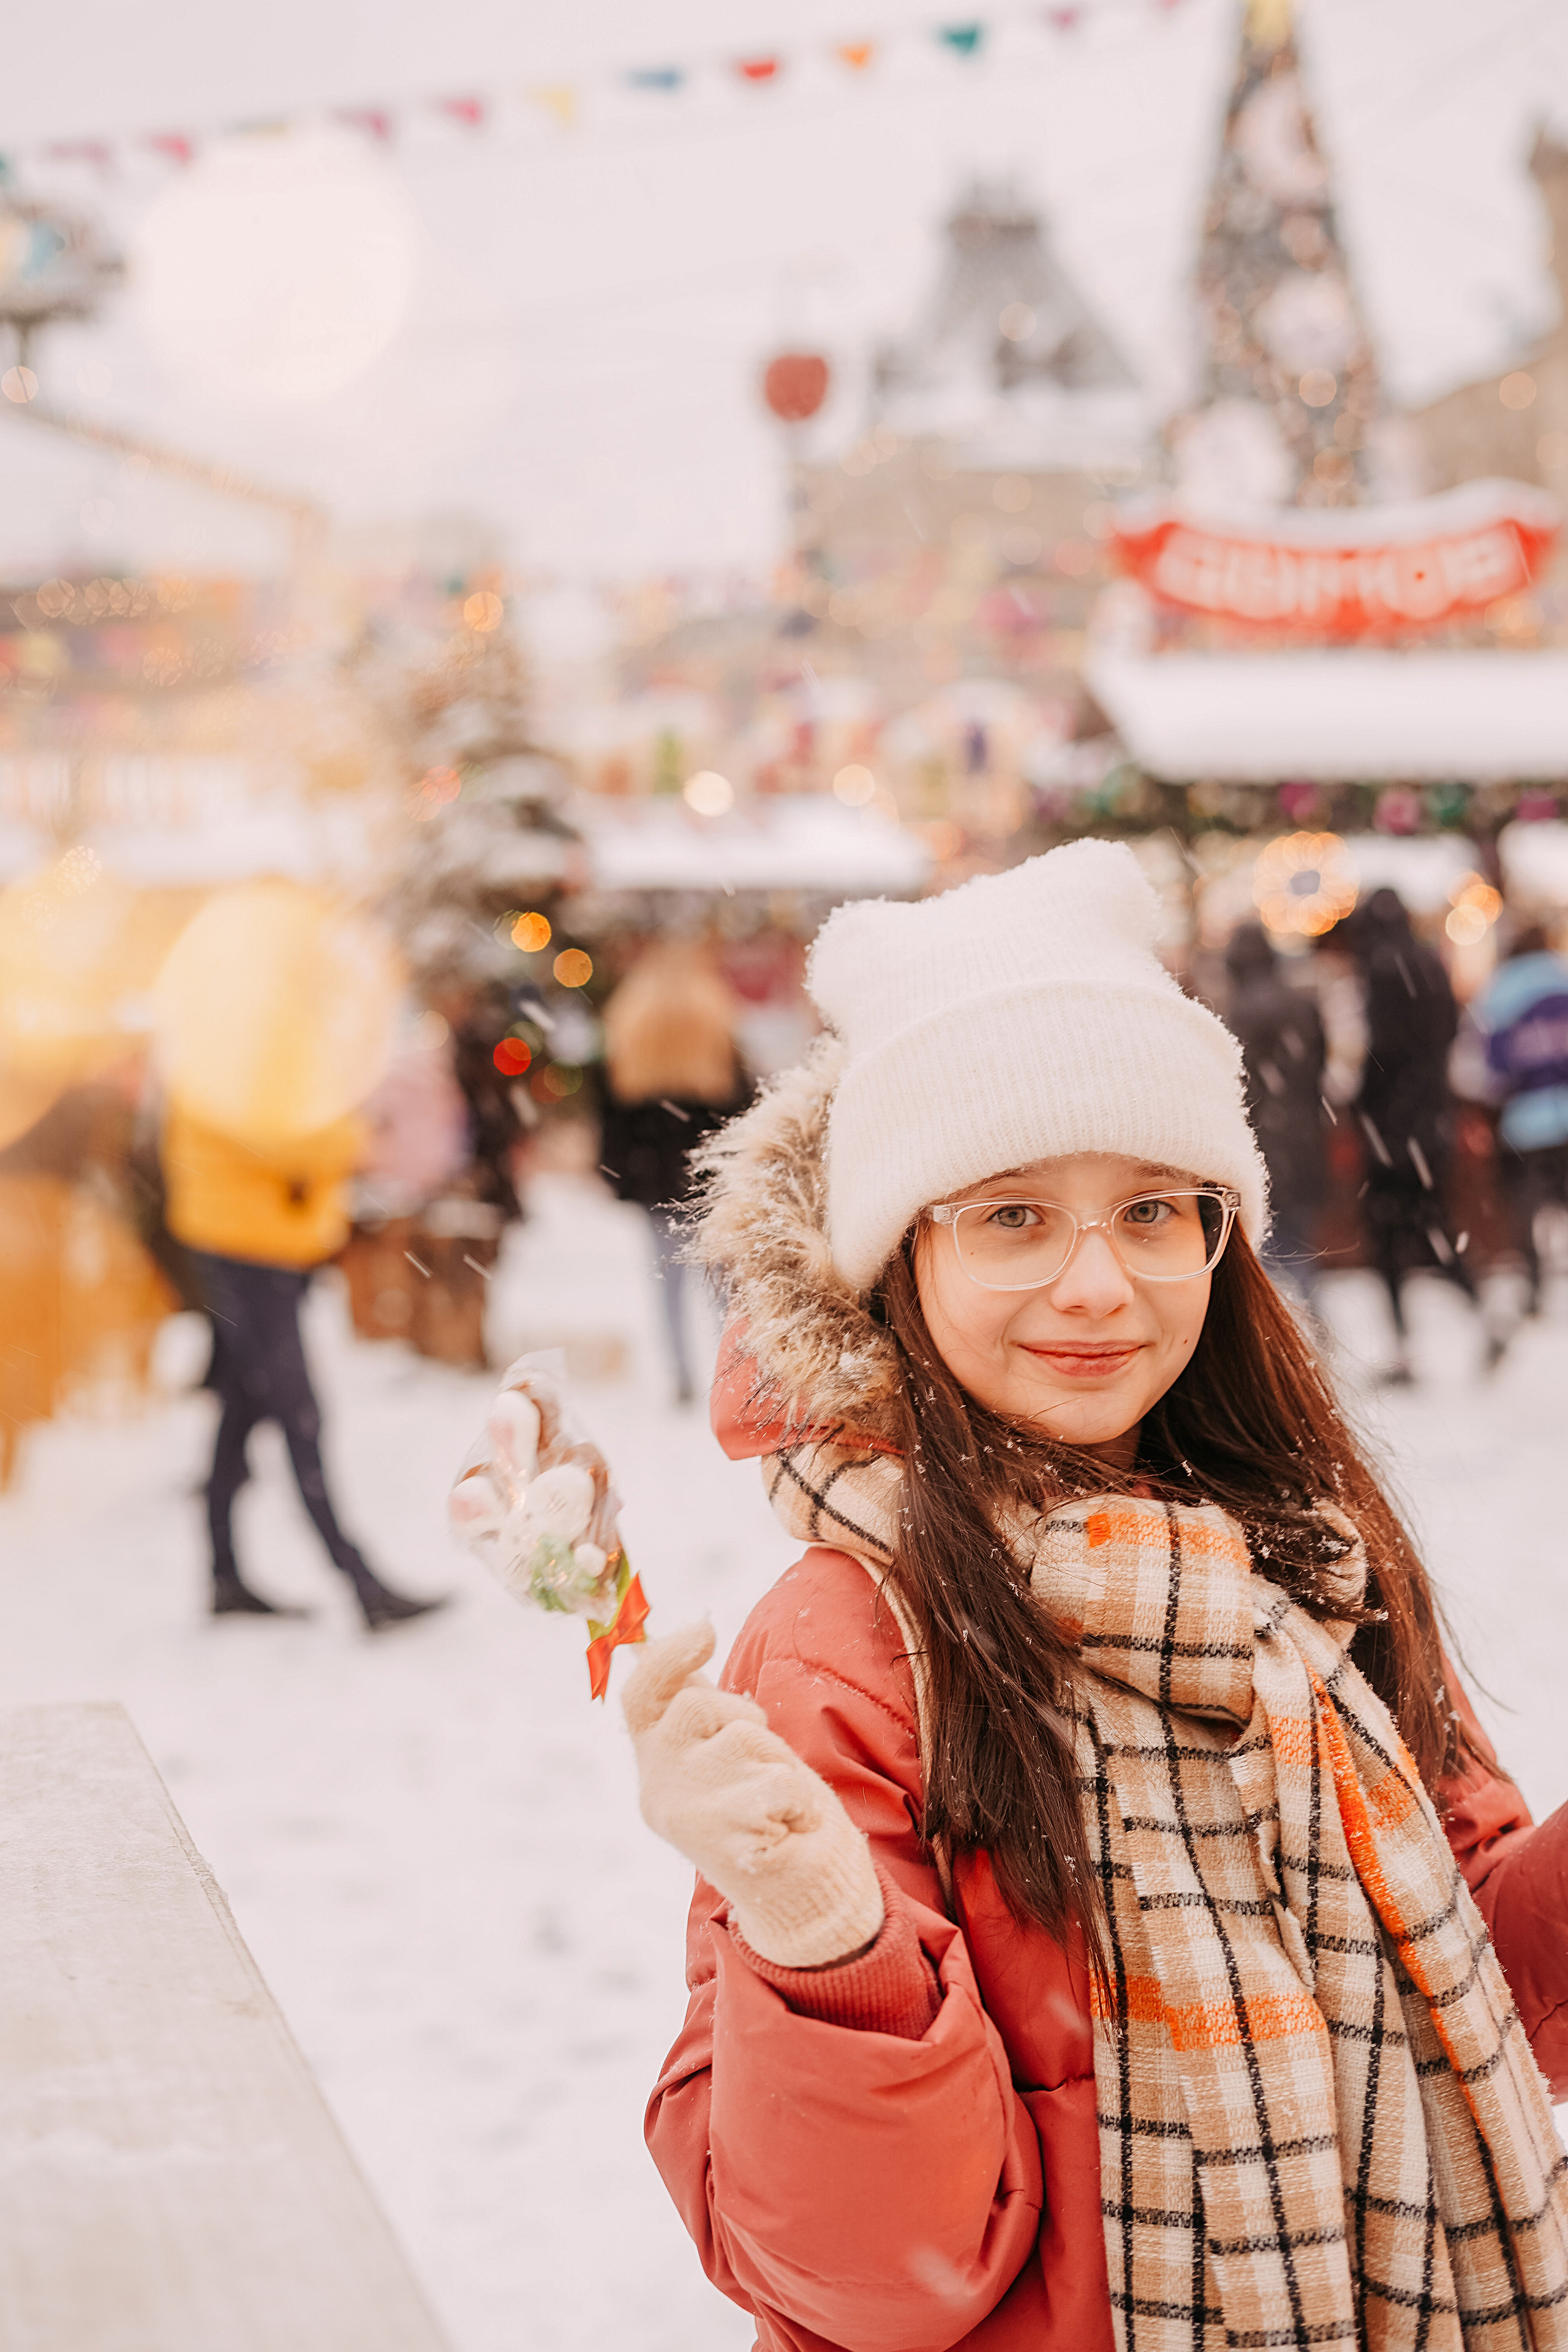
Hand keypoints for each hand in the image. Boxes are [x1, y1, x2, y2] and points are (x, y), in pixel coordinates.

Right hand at [622, 1622, 883, 1969]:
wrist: (793, 1893)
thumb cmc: (760, 1810)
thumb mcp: (721, 1751)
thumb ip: (696, 1697)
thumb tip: (677, 1631)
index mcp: (655, 1766)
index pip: (640, 1698)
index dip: (667, 1656)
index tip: (705, 1629)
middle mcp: (659, 1792)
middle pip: (694, 1704)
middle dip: (741, 1715)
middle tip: (759, 1754)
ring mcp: (690, 1818)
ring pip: (743, 1738)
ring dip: (777, 1760)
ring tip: (775, 1802)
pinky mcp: (729, 1843)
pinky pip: (779, 1782)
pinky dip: (799, 1801)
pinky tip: (789, 1828)